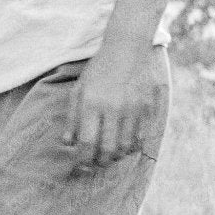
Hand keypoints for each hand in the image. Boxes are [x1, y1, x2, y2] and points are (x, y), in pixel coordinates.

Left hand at [65, 40, 169, 169]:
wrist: (127, 49)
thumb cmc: (98, 71)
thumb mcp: (79, 90)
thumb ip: (72, 118)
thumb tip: (68, 144)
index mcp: (92, 103)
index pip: (87, 142)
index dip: (82, 159)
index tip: (79, 164)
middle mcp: (113, 108)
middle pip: (108, 149)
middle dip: (100, 163)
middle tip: (94, 164)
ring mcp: (132, 109)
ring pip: (125, 147)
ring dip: (115, 157)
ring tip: (108, 157)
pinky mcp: (146, 108)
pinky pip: (140, 137)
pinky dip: (130, 148)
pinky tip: (123, 146)